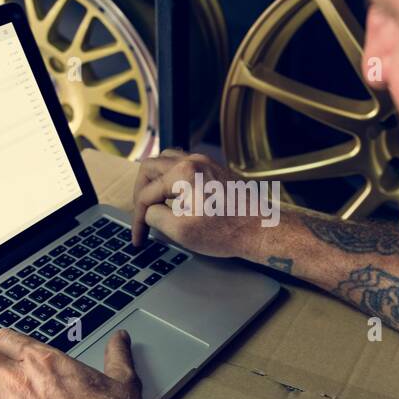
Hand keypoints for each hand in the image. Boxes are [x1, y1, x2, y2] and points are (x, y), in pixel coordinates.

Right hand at [130, 149, 258, 257]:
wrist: (261, 229)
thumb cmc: (228, 231)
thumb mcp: (181, 231)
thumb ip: (156, 216)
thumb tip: (150, 211)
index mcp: (183, 173)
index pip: (147, 194)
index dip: (138, 218)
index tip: (139, 237)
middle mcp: (193, 161)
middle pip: (150, 168)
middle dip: (141, 193)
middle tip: (141, 214)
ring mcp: (205, 163)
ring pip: (166, 160)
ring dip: (155, 180)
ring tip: (153, 202)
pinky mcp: (214, 169)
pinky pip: (183, 164)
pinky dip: (171, 178)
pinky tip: (173, 197)